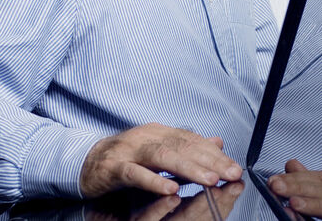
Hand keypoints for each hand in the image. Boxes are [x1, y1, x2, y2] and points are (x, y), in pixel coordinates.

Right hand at [79, 123, 242, 197]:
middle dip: (210, 161)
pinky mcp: (114, 167)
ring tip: (209, 179)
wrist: (86, 162)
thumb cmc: (125, 158)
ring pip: (163, 156)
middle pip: (183, 146)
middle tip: (231, 173)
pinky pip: (135, 174)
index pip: (193, 141)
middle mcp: (147, 136)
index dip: (215, 154)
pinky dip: (153, 181)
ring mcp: (130, 150)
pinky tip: (170, 189)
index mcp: (160, 132)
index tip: (235, 167)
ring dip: (188, 168)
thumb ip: (187, 147)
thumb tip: (217, 142)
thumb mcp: (158, 150)